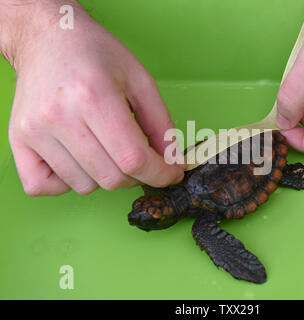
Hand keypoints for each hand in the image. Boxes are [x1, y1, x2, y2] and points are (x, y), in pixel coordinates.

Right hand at [3, 1, 183, 195]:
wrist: (48, 38)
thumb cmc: (96, 54)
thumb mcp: (141, 80)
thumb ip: (161, 124)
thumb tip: (172, 162)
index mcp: (95, 97)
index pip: (133, 158)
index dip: (160, 174)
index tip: (171, 174)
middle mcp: (60, 116)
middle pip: (110, 178)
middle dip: (136, 176)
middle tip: (139, 158)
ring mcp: (34, 131)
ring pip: (83, 186)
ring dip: (104, 177)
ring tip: (105, 148)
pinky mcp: (17, 139)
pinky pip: (42, 186)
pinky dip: (66, 183)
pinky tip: (78, 160)